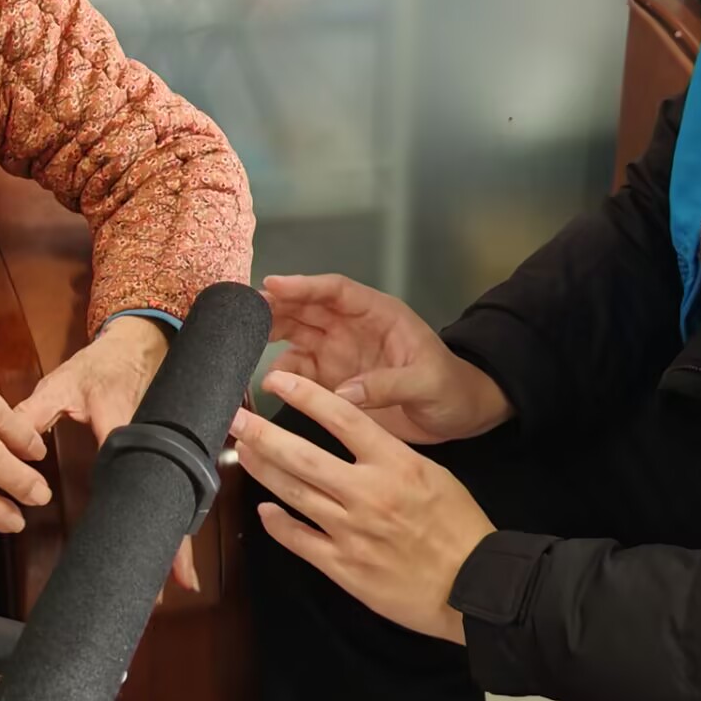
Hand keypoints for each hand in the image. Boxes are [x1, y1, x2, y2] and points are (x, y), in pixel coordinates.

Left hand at [13, 316, 200, 591]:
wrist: (139, 343)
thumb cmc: (98, 367)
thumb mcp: (61, 383)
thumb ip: (31, 413)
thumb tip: (5, 446)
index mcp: (124, 421)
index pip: (130, 464)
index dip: (136, 499)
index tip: (140, 534)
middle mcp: (154, 438)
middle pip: (167, 494)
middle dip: (173, 539)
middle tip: (171, 585)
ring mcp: (168, 447)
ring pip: (177, 497)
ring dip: (178, 538)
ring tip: (177, 583)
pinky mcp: (171, 454)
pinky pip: (175, 492)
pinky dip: (176, 522)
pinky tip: (174, 554)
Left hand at [234, 371, 494, 643]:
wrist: (475, 586)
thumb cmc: (459, 527)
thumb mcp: (434, 475)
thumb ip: (390, 457)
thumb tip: (355, 442)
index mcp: (395, 464)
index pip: (342, 418)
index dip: (305, 396)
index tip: (277, 381)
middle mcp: (368, 493)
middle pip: (303, 456)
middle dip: (263, 435)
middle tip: (235, 420)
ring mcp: (352, 532)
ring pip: (294, 495)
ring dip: (263, 472)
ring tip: (243, 454)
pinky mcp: (344, 567)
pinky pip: (300, 541)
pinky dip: (278, 524)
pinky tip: (264, 511)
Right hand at [264, 275, 512, 443]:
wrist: (459, 416)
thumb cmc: (452, 387)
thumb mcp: (428, 380)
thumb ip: (389, 384)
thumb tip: (345, 392)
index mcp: (378, 314)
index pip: (336, 291)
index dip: (304, 286)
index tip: (273, 285)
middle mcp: (352, 328)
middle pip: (306, 309)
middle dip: (275, 307)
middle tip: (242, 313)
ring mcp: (339, 354)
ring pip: (295, 336)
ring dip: (269, 337)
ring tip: (240, 344)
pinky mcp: (331, 382)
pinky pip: (298, 373)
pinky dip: (280, 376)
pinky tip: (265, 383)